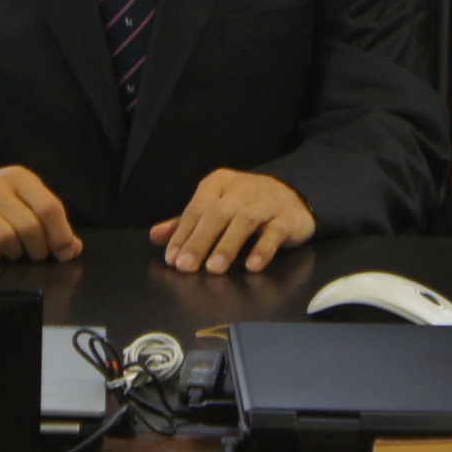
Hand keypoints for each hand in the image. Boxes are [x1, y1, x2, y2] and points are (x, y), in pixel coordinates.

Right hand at [0, 167, 81, 262]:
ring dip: (13, 254)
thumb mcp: (20, 200)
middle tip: (34, 254)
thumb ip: (48, 221)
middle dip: (37, 249)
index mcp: (18, 178)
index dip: (61, 235)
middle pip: (29, 227)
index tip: (64, 253)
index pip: (49, 207)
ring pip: (6, 239)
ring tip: (11, 252)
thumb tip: (72, 248)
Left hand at [149, 169, 314, 274]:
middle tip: (186, 267)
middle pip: (217, 214)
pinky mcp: (287, 218)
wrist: (294, 195)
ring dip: (227, 246)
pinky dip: (263, 249)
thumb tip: (156, 236)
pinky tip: (252, 266)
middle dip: (199, 241)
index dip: (182, 234)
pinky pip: (274, 232)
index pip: (196, 209)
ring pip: (244, 221)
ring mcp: (266, 202)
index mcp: (219, 183)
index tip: (172, 259)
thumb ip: (187, 223)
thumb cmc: (246, 204)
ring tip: (214, 269)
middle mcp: (242, 189)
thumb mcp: (216, 207)